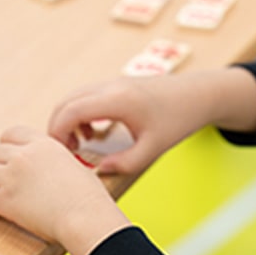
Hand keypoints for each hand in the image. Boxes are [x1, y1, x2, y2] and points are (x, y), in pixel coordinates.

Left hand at [0, 125, 129, 254]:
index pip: (10, 133)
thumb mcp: (73, 164)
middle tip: (6, 178)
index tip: (12, 158)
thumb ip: (52, 160)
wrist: (85, 216)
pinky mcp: (4, 201)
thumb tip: (45, 167)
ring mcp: (12, 177)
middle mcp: (24, 156)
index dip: (8, 146)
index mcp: (43, 144)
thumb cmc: (88, 196)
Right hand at [48, 69, 255, 174]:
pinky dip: (79, 113)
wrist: (197, 94)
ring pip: (74, 97)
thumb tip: (98, 171)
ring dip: (68, 120)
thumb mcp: (154, 148)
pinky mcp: (115, 85)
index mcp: (117, 100)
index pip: (72, 111)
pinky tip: (93, 133)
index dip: (58, 132)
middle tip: (67, 153)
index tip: (62, 154)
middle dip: (58, 127)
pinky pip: (86, 96)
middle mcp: (110, 86)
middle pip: (66, 102)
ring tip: (80, 145)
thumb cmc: (178, 119)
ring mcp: (111, 82)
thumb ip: (125, 163)